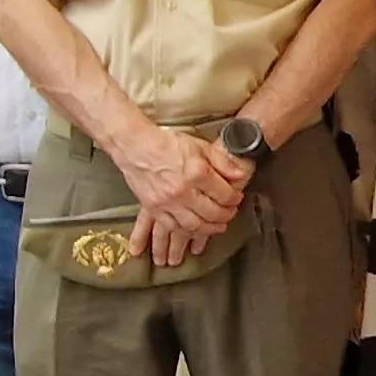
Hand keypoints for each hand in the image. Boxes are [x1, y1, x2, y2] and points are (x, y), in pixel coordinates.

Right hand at [110, 124, 249, 268]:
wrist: (135, 145)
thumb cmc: (167, 142)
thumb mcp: (199, 145)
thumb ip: (222, 162)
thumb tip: (240, 175)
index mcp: (197, 173)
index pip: (224, 194)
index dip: (235, 199)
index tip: (237, 199)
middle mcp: (183, 191)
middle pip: (212, 213)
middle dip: (225, 216)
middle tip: (230, 214)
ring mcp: (167, 202)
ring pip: (194, 225)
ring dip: (209, 229)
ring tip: (216, 227)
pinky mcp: (154, 208)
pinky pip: (173, 227)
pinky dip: (185, 232)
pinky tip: (193, 230)